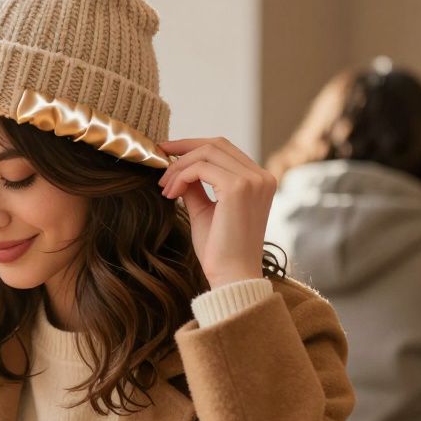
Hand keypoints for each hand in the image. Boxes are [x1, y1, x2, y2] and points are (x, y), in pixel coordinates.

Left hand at [157, 137, 275, 287]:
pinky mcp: (238, 188)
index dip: (193, 146)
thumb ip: (195, 187)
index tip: (167, 152)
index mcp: (260, 181)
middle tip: (159, 159)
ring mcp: (253, 181)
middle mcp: (262, 176)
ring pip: (206, 152)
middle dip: (183, 148)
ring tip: (165, 188)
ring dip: (179, 167)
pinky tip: (170, 194)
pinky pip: (200, 168)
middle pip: (216, 144)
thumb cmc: (220, 250)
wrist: (231, 276)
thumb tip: (177, 167)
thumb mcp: (205, 211)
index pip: (224, 149)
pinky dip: (181, 176)